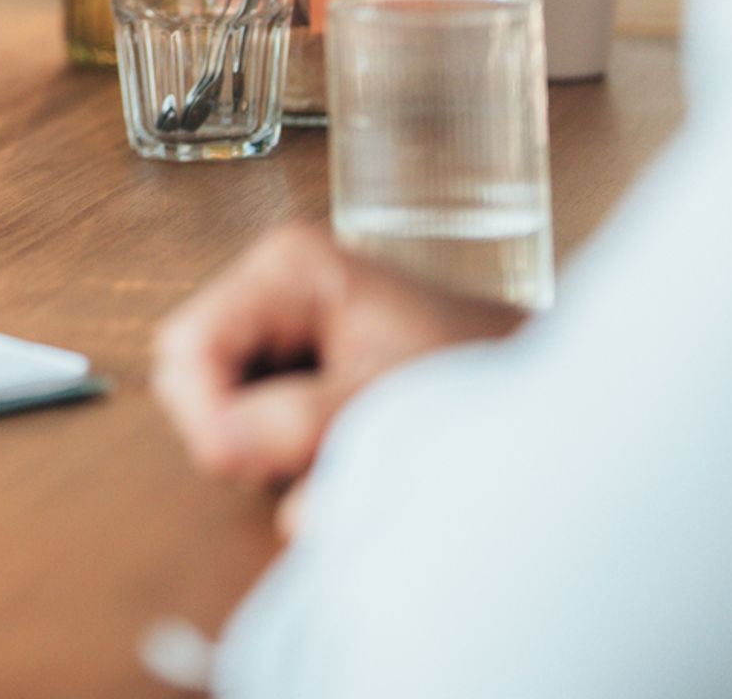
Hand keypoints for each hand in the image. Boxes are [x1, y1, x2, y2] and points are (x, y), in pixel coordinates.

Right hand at [151, 222, 525, 498]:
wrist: (541, 390)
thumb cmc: (476, 367)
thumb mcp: (385, 396)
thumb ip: (302, 420)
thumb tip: (220, 446)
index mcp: (290, 266)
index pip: (190, 343)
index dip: (203, 411)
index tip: (239, 463)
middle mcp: (275, 289)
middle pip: (193, 374)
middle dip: (233, 430)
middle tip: (294, 461)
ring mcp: (282, 330)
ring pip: (219, 405)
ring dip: (260, 448)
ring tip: (328, 452)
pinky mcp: (296, 370)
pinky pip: (250, 422)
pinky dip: (281, 454)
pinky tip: (330, 451)